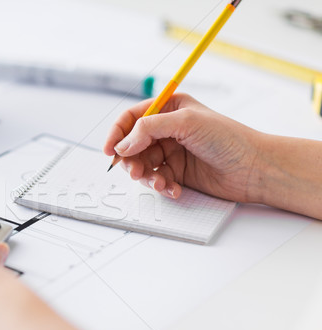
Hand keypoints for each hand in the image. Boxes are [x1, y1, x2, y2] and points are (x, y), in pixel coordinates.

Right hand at [103, 94, 263, 201]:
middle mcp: (167, 129)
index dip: (116, 133)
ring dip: (146, 176)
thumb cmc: (229, 138)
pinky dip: (161, 186)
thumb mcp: (186, 122)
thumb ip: (149, 128)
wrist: (254, 168)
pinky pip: (156, 180)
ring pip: (142, 165)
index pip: (131, 118)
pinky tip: (173, 188)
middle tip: (135, 171)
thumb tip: (123, 144)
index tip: (109, 151)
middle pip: (132, 144)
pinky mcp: (177, 172)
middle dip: (131, 160)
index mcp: (169, 108)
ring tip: (159, 182)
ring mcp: (171, 152)